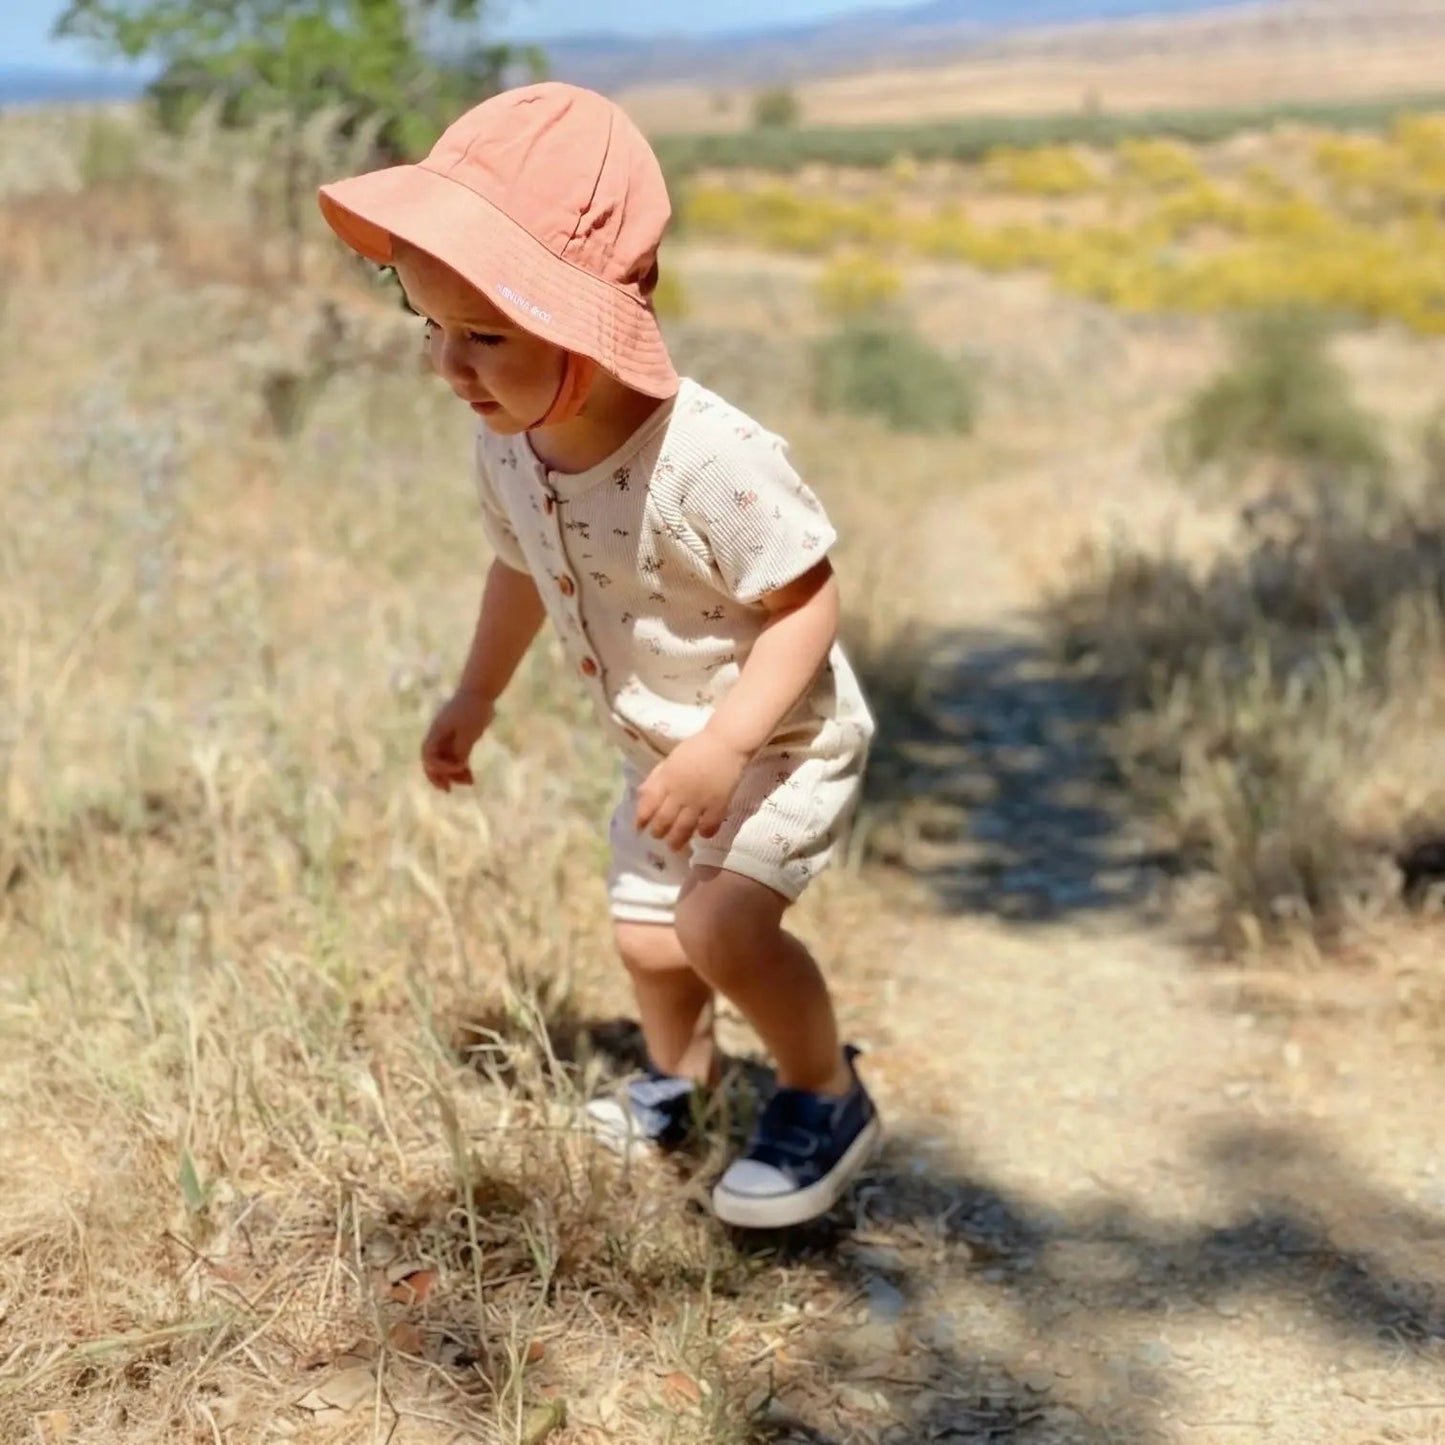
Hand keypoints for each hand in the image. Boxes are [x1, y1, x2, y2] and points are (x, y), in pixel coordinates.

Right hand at [421, 690, 494, 790]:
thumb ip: (461, 749)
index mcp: (436, 732)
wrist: (480, 692)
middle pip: (431, 760)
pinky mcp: (458, 737)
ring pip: (445, 760)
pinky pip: (455, 756)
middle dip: (438, 776)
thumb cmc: (474, 710)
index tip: (460, 767)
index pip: (428, 755)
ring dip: (453, 773)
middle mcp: (438, 736)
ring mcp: (447, 736)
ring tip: (469, 783)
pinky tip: (470, 776)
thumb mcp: (469, 732)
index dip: (440, 767)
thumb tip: (458, 766)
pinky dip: (461, 766)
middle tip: (447, 790)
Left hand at [635, 730, 749, 851]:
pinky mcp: (718, 805)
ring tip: (674, 845)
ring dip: (677, 839)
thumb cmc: (697, 748)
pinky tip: (702, 833)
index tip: (638, 827)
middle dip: (658, 832)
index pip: (648, 804)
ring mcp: (699, 801)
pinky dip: (704, 832)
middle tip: (658, 836)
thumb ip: (656, 778)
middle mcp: (680, 793)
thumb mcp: (670, 760)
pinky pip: (709, 825)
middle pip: (664, 820)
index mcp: (667, 779)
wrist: (726, 743)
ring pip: (683, 828)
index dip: (641, 818)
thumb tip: (641, 795)